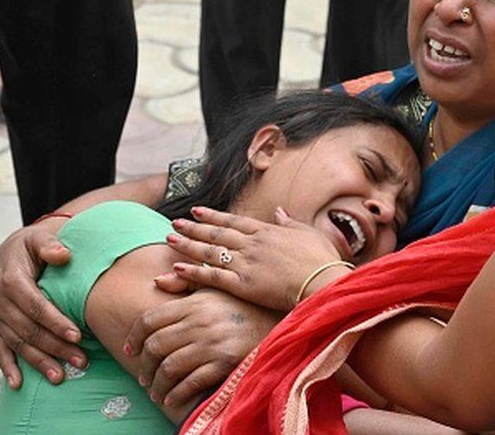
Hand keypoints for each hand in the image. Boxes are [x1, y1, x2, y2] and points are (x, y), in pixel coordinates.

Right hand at [0, 218, 85, 387]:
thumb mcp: (37, 239)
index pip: (36, 306)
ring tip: (60, 376)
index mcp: (12, 281)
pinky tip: (18, 383)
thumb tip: (63, 254)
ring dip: (38, 361)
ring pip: (18, 343)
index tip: (77, 335)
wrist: (8, 254)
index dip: (56, 321)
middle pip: (29, 329)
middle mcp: (0, 302)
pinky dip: (7, 367)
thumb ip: (50, 245)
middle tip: (81, 360)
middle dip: (56, 347)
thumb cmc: (28, 247)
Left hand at [123, 288, 280, 406]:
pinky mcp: (224, 361)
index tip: (130, 349)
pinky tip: (172, 398)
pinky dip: (176, 394)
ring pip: (169, 367)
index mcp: (195, 303)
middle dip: (144, 366)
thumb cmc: (247, 304)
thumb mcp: (217, 287)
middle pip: (156, 346)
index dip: (134, 336)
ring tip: (156, 390)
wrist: (282, 319)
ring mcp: (212, 343)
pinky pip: (191, 382)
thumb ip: (186, 283)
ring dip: (157, 384)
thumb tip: (157, 281)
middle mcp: (200, 322)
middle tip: (143, 376)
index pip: (150, 320)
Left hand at [165, 206, 344, 309]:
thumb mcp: (308, 233)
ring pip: (210, 252)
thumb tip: (279, 212)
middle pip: (217, 233)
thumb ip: (290, 222)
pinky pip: (213, 276)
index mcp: (268, 231)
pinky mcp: (243, 284)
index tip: (197, 210)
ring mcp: (246, 263)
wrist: (324, 281)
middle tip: (175, 223)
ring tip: (170, 239)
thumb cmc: (322, 260)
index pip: (234, 220)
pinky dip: (194, 271)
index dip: (214, 215)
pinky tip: (177, 268)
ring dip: (188, 245)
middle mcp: (253, 244)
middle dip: (194, 227)